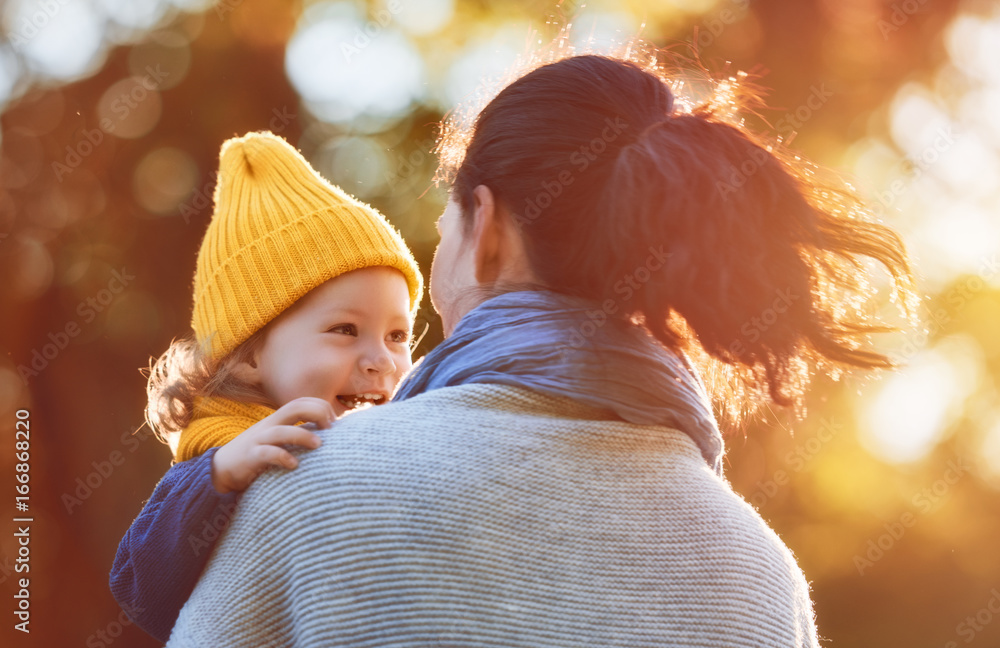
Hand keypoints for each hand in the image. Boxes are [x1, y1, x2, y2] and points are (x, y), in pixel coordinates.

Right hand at [211, 397, 332, 493]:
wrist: (221, 468)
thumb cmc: (258, 454)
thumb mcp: (277, 440)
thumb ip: (296, 434)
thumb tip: (326, 437)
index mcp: (277, 420)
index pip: (301, 402)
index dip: (321, 407)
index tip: (334, 423)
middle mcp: (268, 425)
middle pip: (294, 408)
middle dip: (316, 412)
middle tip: (330, 428)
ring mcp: (258, 440)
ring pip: (281, 431)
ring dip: (302, 436)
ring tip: (319, 445)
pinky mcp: (250, 457)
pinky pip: (266, 453)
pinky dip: (282, 457)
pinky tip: (294, 464)